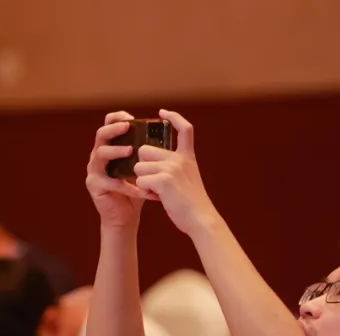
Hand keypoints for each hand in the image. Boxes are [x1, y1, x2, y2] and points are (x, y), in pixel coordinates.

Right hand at [86, 111, 151, 229]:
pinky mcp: (94, 185)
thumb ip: (148, 154)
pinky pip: (109, 181)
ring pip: (100, 154)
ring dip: (116, 151)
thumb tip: (166, 138)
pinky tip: (138, 187)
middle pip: (101, 134)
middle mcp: (98, 156)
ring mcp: (94, 170)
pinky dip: (125, 184)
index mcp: (110, 148)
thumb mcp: (142, 168)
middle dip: (114, 129)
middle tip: (127, 127)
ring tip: (130, 151)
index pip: (108, 125)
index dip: (117, 118)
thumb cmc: (135, 190)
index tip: (132, 118)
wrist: (126, 216)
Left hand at [133, 109, 221, 237]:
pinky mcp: (164, 181)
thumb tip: (148, 158)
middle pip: (145, 150)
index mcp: (187, 157)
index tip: (163, 112)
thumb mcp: (189, 178)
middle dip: (143, 166)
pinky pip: (140, 181)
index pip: (185, 129)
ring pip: (139, 166)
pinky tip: (156, 198)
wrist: (200, 219)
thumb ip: (174, 165)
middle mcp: (179, 159)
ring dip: (142, 181)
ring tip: (156, 192)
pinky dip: (144, 191)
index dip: (174, 117)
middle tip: (154, 181)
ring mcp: (172, 168)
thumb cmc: (191, 203)